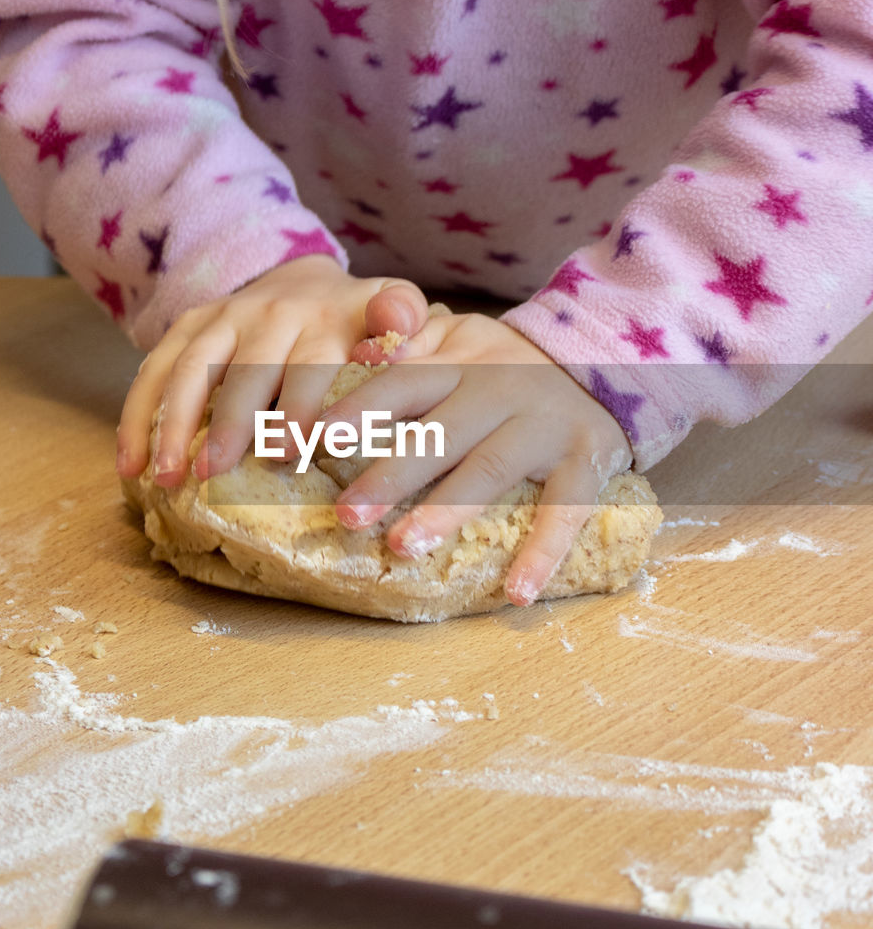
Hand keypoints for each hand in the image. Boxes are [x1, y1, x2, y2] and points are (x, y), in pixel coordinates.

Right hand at [116, 255, 426, 486]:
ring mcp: (225, 318)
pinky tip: (130, 465)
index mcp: (327, 318)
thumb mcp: (395, 313)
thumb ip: (403, 321)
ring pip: (193, 369)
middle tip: (217, 472)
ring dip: (175, 424)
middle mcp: (272, 313)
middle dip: (231, 421)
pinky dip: (138, 416)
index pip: (313, 362)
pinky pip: (156, 369)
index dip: (301, 404)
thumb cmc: (359, 323)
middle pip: (247, 370)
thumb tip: (402, 330)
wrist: (307, 281)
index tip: (290, 450)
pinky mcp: (189, 327)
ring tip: (169, 478)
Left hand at [323, 312, 632, 606]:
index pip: (404, 383)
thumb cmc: (508, 363)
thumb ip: (409, 343)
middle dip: (392, 475)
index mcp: (460, 364)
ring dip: (446, 511)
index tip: (321, 438)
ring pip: (490, 470)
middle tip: (347, 514)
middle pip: (440, 434)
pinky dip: (544, 552)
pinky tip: (517, 592)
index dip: (363, 408)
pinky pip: (567, 509)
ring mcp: (544, 427)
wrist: (609, 358)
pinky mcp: (586, 460)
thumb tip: (356, 354)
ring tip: (403, 547)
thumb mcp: (459, 336)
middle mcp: (499, 391)